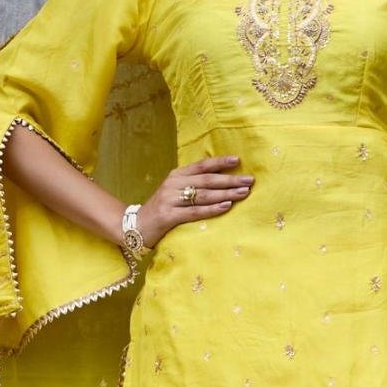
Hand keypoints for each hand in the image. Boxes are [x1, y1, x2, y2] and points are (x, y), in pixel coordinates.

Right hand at [137, 155, 251, 247]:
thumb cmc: (161, 209)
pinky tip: (227, 206)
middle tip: (250, 180)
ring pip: (204, 195)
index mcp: (176, 175)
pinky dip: (212, 209)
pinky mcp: (169, 216)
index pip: (201, 165)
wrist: (136, 225)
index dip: (220, 162)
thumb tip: (220, 179)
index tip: (238, 160)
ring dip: (226, 193)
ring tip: (244, 192)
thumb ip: (192, 184)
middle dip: (230, 180)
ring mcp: (171, 200)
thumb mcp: (174, 191)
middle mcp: (173, 184)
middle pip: (207, 180)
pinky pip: (195, 212)